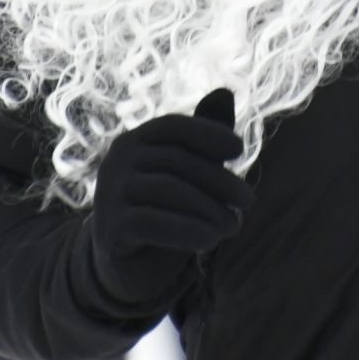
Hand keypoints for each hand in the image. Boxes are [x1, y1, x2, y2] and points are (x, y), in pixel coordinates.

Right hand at [84, 89, 252, 310]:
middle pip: (174, 159)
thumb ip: (204, 139)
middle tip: (249, 201)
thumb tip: (225, 91)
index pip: (172, 127)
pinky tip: (211, 240)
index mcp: (135, 141)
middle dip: (218, 179)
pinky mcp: (110, 228)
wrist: (127, 267)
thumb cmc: (165, 211)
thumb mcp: (187, 175)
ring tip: (234, 225)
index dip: (207, 133)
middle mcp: (117, 161)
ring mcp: (109, 193)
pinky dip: (187, 229)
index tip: (239, 150)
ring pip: (166, 190)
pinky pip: (152, 222)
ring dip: (208, 208)